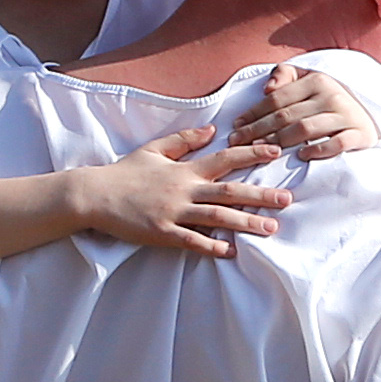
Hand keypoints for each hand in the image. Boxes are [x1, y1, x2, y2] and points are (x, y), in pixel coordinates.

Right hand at [59, 120, 292, 258]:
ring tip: (269, 228)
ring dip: (245, 223)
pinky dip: (211, 246)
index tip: (275, 151)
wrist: (93, 194)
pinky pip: (191, 241)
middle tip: (286, 199)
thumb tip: (212, 129)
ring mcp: (173, 212)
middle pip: (229, 191)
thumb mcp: (154, 149)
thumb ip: (184, 138)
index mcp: (184, 169)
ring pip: (216, 217)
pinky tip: (230, 252)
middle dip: (260, 195)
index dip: (251, 153)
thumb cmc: (124, 173)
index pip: (224, 158)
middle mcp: (183, 189)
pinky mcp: (161, 232)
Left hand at [249, 61, 379, 160]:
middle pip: (286, 115)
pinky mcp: (359, 134)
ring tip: (261, 150)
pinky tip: (301, 156)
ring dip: (280, 141)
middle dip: (258, 130)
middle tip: (238, 142)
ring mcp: (346, 115)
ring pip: (306, 129)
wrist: (369, 118)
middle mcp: (331, 95)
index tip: (235, 126)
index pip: (277, 98)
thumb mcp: (309, 81)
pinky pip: (337, 143)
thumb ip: (285, 75)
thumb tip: (266, 88)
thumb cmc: (329, 102)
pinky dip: (318, 150)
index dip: (253, 113)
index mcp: (317, 80)